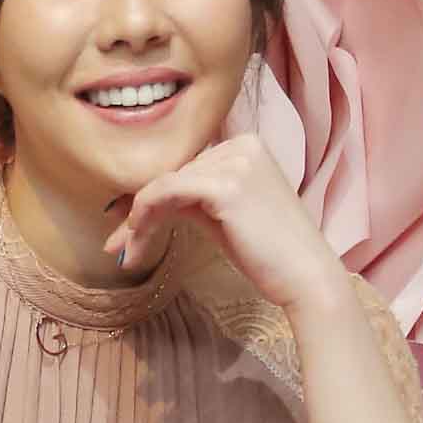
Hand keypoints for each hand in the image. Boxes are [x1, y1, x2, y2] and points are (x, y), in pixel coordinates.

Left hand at [102, 134, 341, 311]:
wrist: (306, 277)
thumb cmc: (269, 254)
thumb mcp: (225, 215)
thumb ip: (191, 199)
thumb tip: (141, 205)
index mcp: (246, 145)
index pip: (186, 167)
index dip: (152, 196)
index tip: (126, 227)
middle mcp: (242, 144)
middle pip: (173, 174)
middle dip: (139, 211)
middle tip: (117, 245)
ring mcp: (235, 162)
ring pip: (164, 184)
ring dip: (137, 220)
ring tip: (124, 252)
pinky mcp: (225, 185)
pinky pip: (166, 191)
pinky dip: (144, 212)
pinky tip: (136, 234)